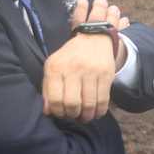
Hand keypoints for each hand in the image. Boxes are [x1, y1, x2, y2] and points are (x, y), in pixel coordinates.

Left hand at [42, 0, 126, 121]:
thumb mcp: (53, 66)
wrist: (94, 37)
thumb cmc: (69, 56)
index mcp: (56, 67)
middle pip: (72, 104)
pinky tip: (96, 112)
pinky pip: (103, 100)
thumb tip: (48, 112)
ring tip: (84, 116)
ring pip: (88, 104)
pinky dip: (99, 111)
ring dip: (86, 116)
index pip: (55, 99)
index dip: (57, 112)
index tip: (61, 113)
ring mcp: (91, 71)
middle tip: (73, 115)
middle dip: (72, 114)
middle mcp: (73, 68)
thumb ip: (48, 89)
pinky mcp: (106, 74)